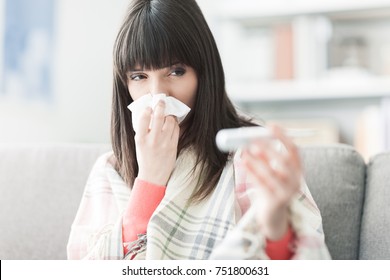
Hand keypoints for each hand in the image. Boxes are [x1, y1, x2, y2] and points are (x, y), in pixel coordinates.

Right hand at [134, 100, 179, 185]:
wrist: (153, 175)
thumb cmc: (145, 158)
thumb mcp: (139, 144)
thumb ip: (142, 130)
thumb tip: (148, 113)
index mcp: (141, 139)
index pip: (144, 118)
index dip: (148, 110)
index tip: (149, 107)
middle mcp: (152, 140)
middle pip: (159, 116)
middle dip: (160, 105)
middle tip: (161, 101)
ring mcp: (164, 143)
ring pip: (170, 121)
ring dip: (169, 116)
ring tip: (167, 116)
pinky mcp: (173, 146)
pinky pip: (176, 129)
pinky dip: (174, 124)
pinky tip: (171, 124)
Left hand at [241, 125, 300, 239]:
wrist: (272, 215)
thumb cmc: (270, 188)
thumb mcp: (270, 172)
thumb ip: (264, 157)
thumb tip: (249, 138)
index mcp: (298, 170)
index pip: (294, 150)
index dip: (283, 136)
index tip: (270, 125)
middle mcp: (296, 180)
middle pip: (284, 162)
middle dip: (268, 150)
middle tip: (253, 141)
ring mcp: (288, 192)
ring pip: (272, 174)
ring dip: (257, 161)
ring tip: (245, 151)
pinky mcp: (276, 201)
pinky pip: (262, 184)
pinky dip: (252, 172)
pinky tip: (244, 163)